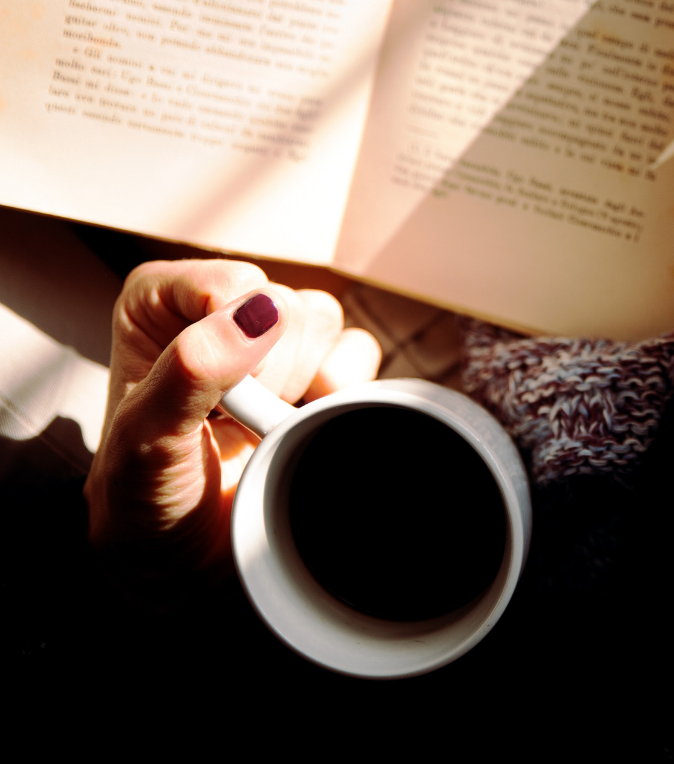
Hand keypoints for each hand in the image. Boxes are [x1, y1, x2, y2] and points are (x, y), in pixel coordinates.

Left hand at [83, 259, 380, 586]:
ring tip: (263, 424)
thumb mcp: (145, 442)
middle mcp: (217, 308)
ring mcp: (272, 338)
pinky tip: (301, 422)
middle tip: (232, 421)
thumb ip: (190, 371)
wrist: (184, 560)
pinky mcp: (317, 365)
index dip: (234, 343)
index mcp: (159, 304)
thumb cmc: (144, 499)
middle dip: (268, 375)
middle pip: (283, 304)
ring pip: (323, 320)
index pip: (227, 283)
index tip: (211, 399)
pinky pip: (358, 348)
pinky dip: (341, 392)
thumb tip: (259, 311)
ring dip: (302, 384)